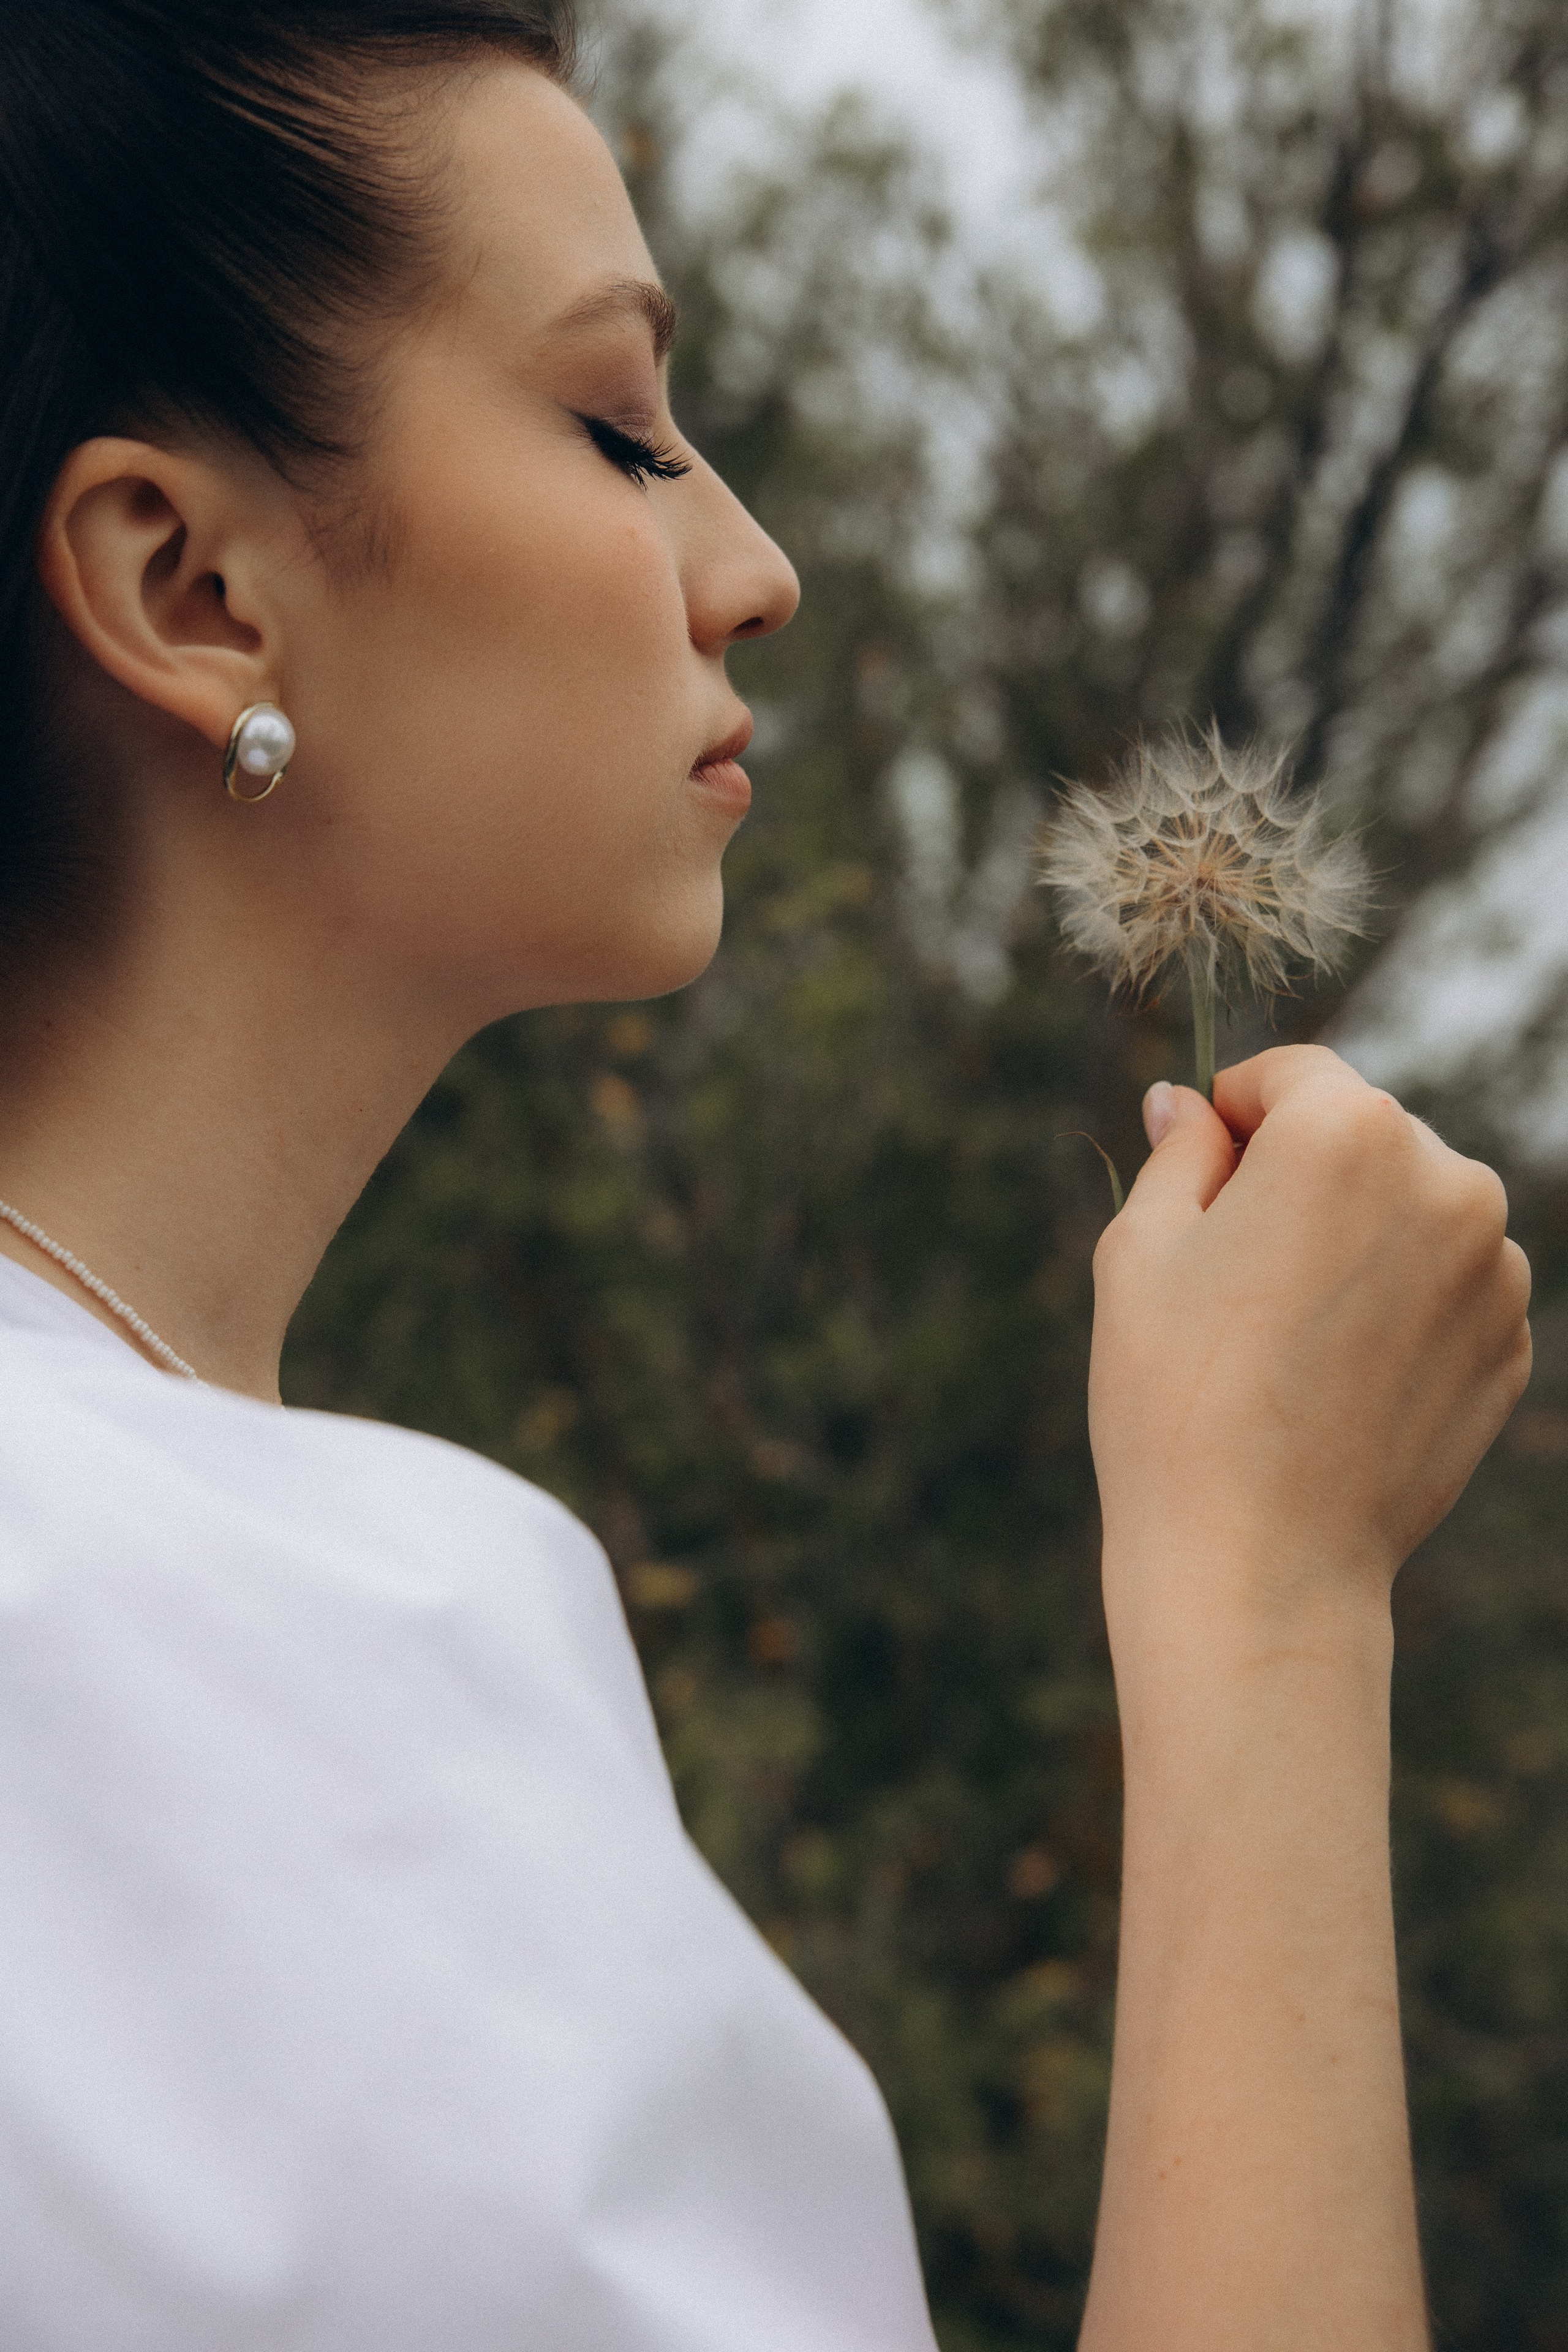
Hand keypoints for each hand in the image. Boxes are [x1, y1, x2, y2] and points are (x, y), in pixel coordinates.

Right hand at [1089, 1045, 1531, 1647]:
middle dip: (1301, 1175)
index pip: (1293, 1075)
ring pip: (1411, 1210)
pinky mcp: (1509, 1341)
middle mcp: (1444, 1179)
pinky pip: (1446, 1286)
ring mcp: (1492, 1266)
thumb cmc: (1176, 1397)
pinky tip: (1337, 1375)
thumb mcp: (1141, 1250)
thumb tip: (1186, 1103)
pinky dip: (1398, 1306)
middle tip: (1232, 1273)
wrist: (1259, 1559)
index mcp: (1346, 1134)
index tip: (1203, 1166)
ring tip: (1286, 1334)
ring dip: (1358, 1238)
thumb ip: (1179, 1154)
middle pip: (1360, 1137)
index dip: (1235, 1112)